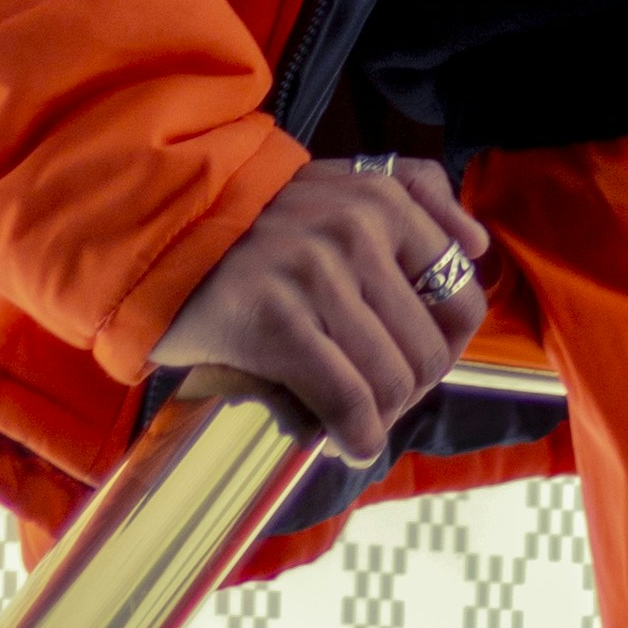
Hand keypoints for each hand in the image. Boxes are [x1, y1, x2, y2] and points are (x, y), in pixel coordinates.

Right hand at [150, 157, 492, 467]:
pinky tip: (337, 445)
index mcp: (381, 199)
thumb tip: (476, 247)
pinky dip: (353, 439)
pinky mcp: (276, 321)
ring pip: (390, 384)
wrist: (152, 233)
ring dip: (375, 423)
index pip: (459, 299)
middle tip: (369, 407)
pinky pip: (348, 402)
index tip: (408, 373)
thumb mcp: (334, 182)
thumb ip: (411, 193)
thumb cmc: (249, 223)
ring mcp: (316, 274)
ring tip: (346, 425)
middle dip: (404, 396)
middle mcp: (356, 228)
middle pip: (427, 353)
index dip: (443, 353)